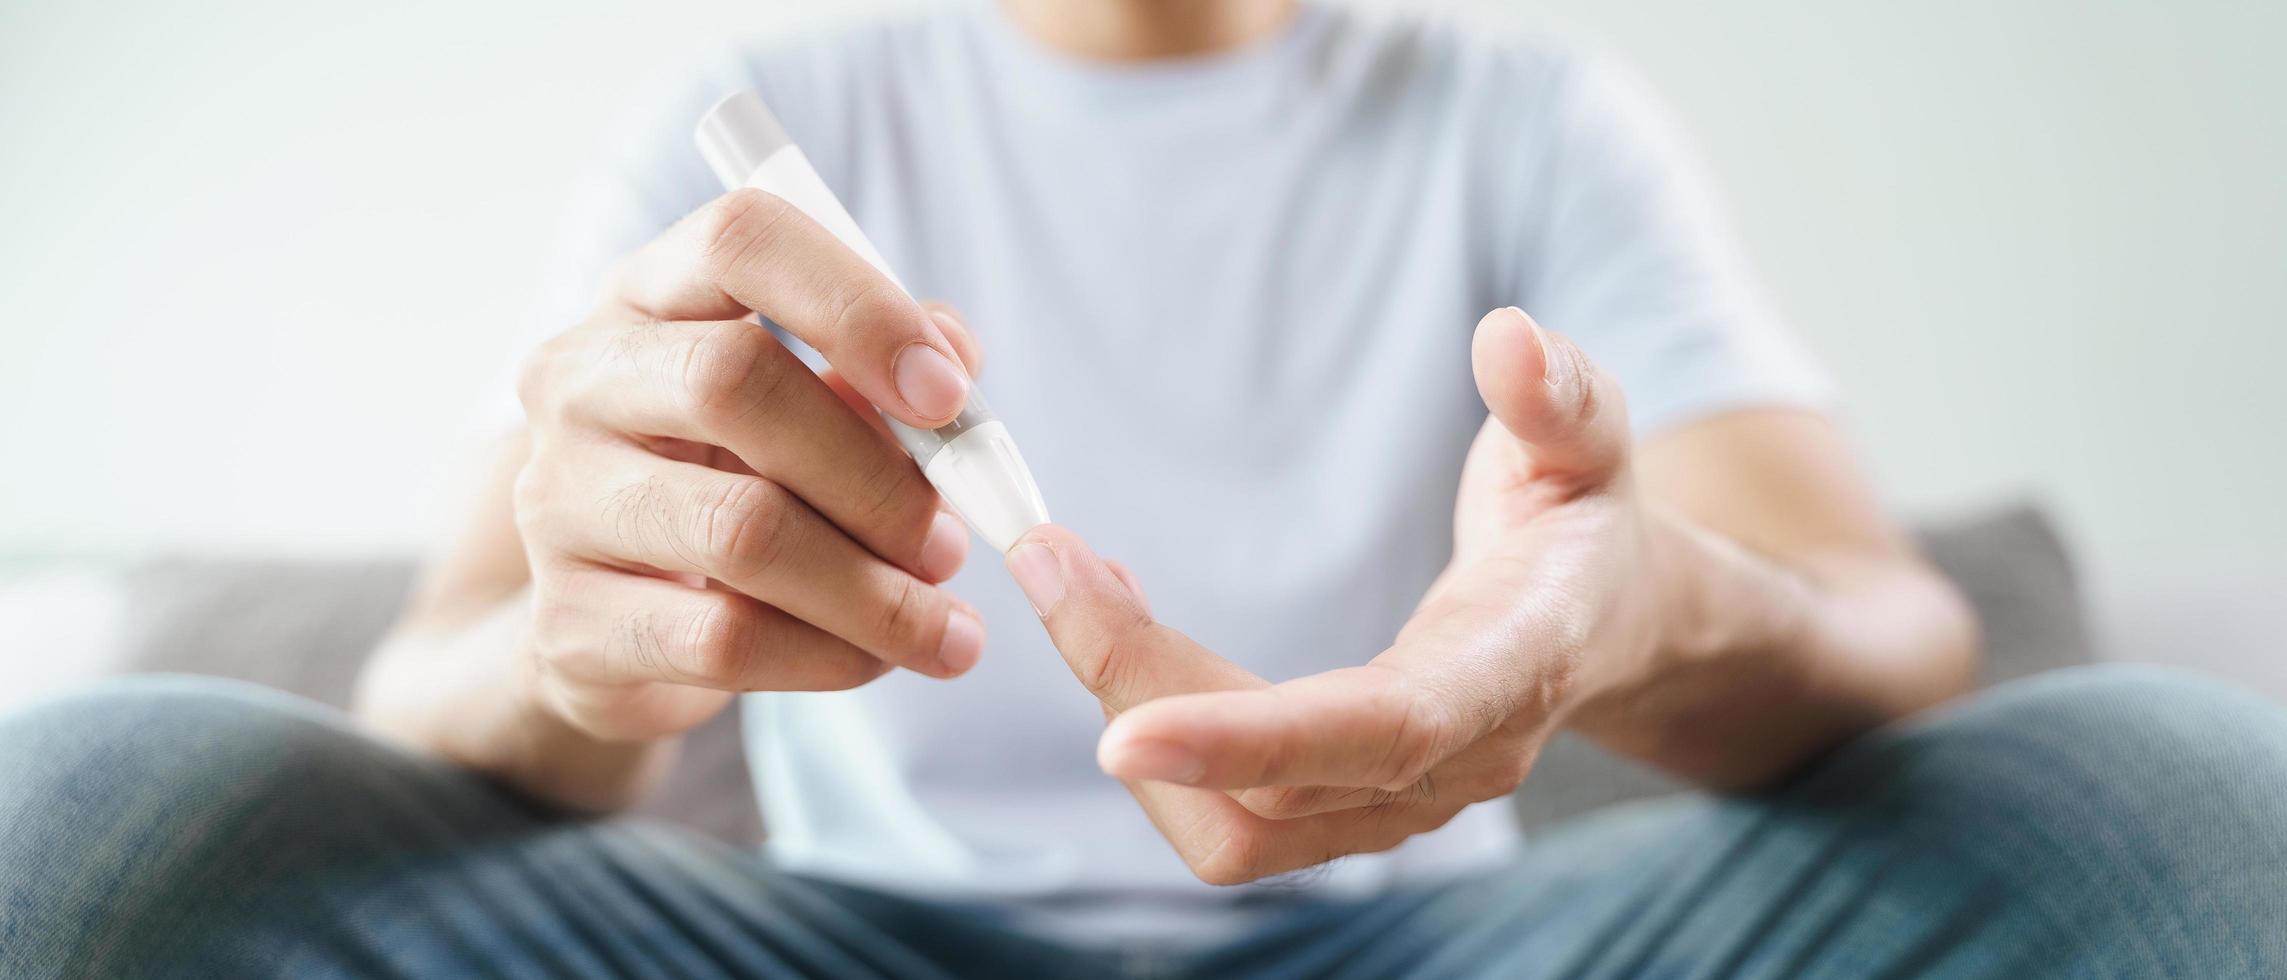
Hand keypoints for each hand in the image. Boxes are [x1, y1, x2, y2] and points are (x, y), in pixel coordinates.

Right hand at [511, 188, 991, 744]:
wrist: (620, 621)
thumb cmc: (741, 480)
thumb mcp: (814, 406)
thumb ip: (889, 372)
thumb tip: (954, 359)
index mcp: (650, 294)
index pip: (740, 240)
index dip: (857, 306)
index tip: (947, 394)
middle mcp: (581, 381)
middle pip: (734, 384)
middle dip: (875, 474)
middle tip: (948, 542)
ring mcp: (557, 501)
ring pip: (739, 531)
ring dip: (871, 588)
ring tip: (940, 622)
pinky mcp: (568, 623)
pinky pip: (722, 640)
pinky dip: (828, 656)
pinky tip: (876, 659)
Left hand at [1007, 307, 1674, 883]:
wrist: (1611, 622)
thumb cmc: (1585, 523)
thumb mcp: (1590, 441)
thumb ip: (1559, 395)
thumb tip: (1508, 338)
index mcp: (1511, 671)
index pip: (1382, 731)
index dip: (1252, 741)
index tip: (1120, 735)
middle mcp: (1452, 765)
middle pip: (1268, 793)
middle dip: (1139, 688)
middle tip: (1054, 564)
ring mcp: (1399, 804)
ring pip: (1233, 824)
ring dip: (1133, 712)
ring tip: (1077, 583)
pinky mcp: (1348, 807)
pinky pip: (1232, 811)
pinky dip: (1157, 733)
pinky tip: (1120, 628)